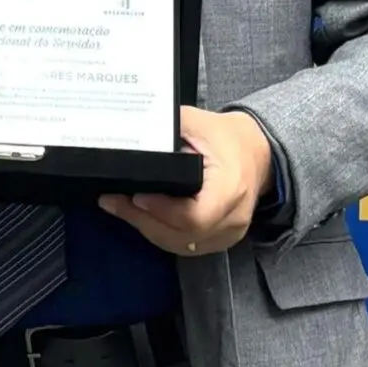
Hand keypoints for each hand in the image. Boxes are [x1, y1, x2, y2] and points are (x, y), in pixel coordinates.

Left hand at [100, 106, 274, 255]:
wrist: (254, 151)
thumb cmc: (224, 136)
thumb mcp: (194, 121)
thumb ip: (163, 131)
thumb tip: (126, 138)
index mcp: (230, 187)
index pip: (194, 215)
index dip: (161, 210)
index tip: (135, 195)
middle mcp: (233, 217)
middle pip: (181, 233)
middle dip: (142, 219)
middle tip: (112, 201)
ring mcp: (229, 233)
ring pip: (179, 243)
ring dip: (146, 228)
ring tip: (119, 207)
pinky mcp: (220, 239)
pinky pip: (185, 245)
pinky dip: (160, 233)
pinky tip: (140, 217)